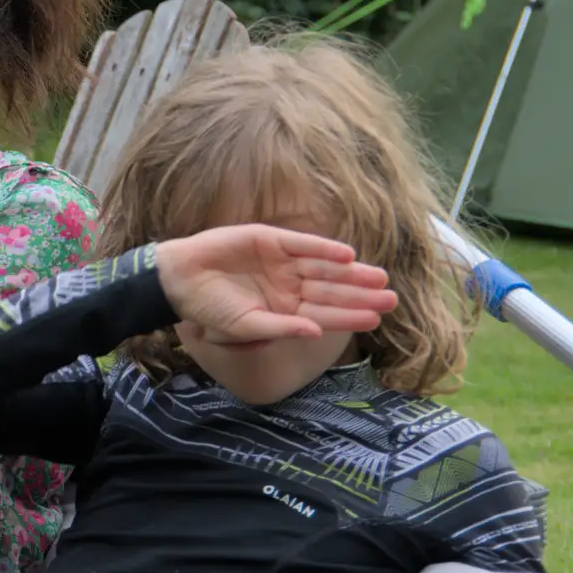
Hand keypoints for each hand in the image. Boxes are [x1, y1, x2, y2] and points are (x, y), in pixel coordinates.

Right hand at [156, 225, 397, 341]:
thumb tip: (315, 333)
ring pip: (324, 268)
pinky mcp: (271, 239)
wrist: (180, 278)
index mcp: (284, 310)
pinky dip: (325, 248)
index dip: (349, 317)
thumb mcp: (245, 326)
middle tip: (391, 299)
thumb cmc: (209, 309)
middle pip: (331, 290)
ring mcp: (282, 261)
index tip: (376, 320)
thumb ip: (280, 328)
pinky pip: (304, 244)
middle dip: (360, 295)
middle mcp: (288, 285)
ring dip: (351, 273)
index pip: (324, 315)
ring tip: (379, 278)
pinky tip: (347, 256)